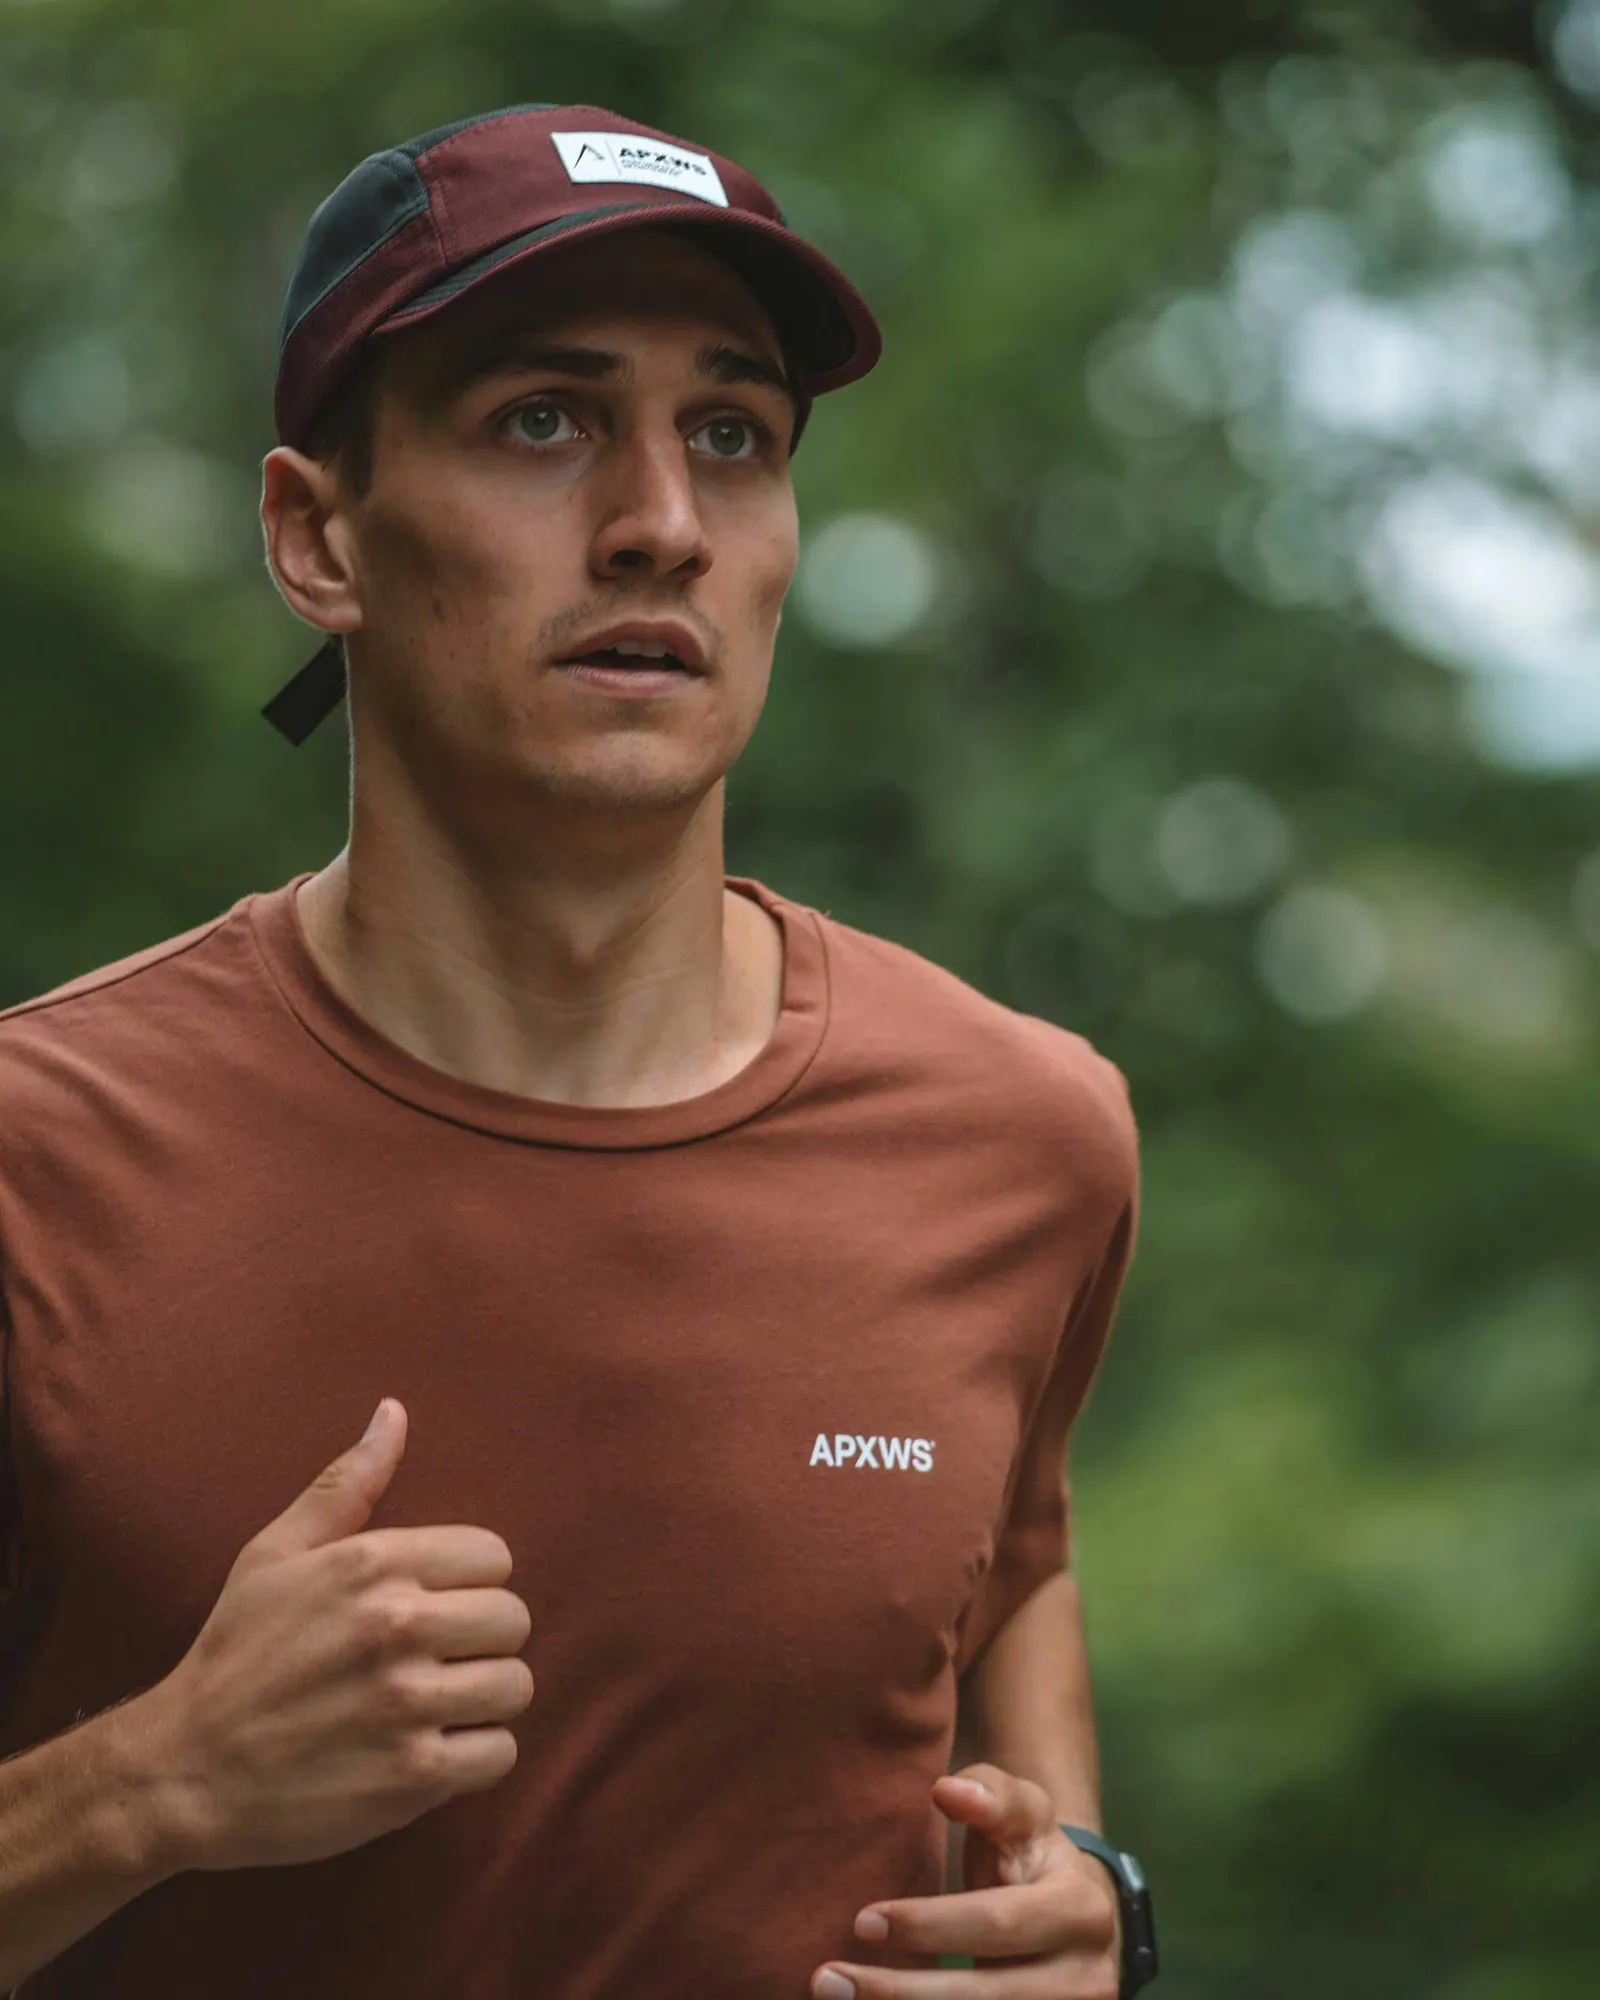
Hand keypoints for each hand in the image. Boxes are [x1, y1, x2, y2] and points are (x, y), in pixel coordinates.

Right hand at [124, 1398, 534, 1871]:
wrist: (183, 1772)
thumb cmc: (234, 1653)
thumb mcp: (275, 1553)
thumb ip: (347, 1483)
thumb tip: (394, 1411)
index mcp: (373, 1564)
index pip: (494, 1556)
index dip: (471, 1582)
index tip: (437, 1605)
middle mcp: (398, 1627)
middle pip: (514, 1620)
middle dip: (484, 1640)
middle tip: (439, 1659)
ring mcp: (408, 1704)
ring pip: (515, 1686)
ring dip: (484, 1699)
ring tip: (438, 1705)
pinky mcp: (413, 1778)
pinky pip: (500, 1754)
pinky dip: (475, 1757)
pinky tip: (433, 1750)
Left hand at [811, 1762, 1119, 1997]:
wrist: (1079, 1921)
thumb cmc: (1034, 1855)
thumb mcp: (1023, 1813)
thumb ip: (988, 1793)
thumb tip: (945, 1790)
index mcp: (1081, 1911)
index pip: (996, 1924)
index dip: (927, 1927)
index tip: (861, 1921)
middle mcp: (1087, 1979)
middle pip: (983, 1996)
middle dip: (899, 1991)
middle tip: (826, 1978)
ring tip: (834, 1998)